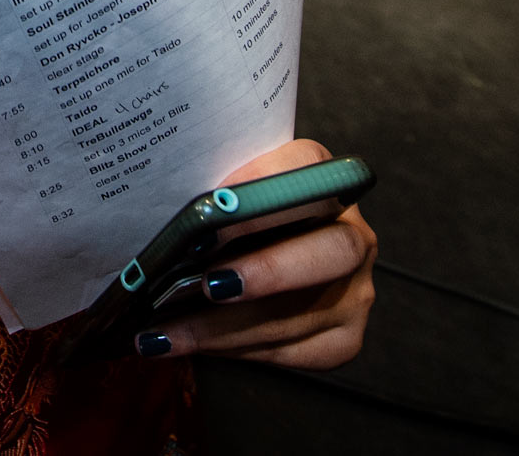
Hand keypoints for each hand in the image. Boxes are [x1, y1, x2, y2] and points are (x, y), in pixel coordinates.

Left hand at [132, 138, 376, 368]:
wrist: (252, 261)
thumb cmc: (229, 222)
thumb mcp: (225, 198)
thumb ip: (212, 200)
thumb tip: (164, 218)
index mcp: (324, 179)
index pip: (310, 167)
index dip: (266, 182)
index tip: (217, 202)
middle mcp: (352, 234)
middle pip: (334, 250)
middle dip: (269, 270)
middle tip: (208, 283)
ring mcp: (354, 291)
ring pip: (299, 315)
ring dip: (224, 327)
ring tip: (166, 330)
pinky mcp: (342, 338)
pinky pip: (289, 351)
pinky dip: (231, 350)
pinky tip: (185, 344)